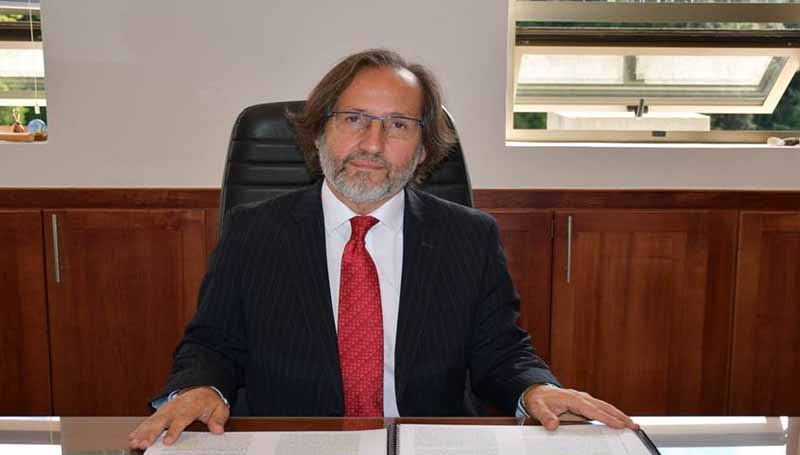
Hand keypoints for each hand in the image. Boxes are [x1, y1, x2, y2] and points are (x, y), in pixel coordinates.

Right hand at [128, 386, 229, 449]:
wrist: (200, 389)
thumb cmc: (208, 401)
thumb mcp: (219, 407)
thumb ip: (219, 419)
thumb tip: (218, 430)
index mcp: (190, 407)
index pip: (181, 419)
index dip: (174, 431)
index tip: (168, 441)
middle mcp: (175, 408)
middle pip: (162, 421)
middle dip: (152, 433)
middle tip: (144, 443)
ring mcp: (166, 410)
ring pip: (152, 421)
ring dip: (142, 432)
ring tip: (134, 442)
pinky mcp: (160, 414)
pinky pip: (148, 421)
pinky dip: (140, 429)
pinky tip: (133, 437)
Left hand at [522, 384, 638, 430]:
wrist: (537, 391)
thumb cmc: (539, 400)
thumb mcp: (537, 408)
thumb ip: (545, 417)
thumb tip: (553, 425)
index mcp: (572, 399)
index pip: (592, 410)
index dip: (606, 417)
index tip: (619, 424)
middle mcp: (581, 398)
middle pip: (604, 407)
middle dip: (619, 416)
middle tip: (633, 426)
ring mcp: (584, 399)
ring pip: (605, 406)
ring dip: (619, 415)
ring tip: (632, 424)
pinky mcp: (585, 403)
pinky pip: (601, 408)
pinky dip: (612, 413)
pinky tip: (619, 420)